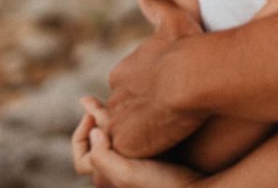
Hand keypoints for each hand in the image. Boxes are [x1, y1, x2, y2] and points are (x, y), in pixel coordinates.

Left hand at [73, 97, 201, 187]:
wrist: (197, 187)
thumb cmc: (159, 183)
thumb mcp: (124, 173)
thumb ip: (101, 155)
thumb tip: (93, 132)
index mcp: (107, 179)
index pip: (81, 159)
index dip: (80, 135)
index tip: (91, 117)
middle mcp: (120, 174)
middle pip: (99, 145)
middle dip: (95, 119)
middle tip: (93, 98)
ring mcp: (138, 166)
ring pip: (118, 138)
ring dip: (112, 117)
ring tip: (112, 98)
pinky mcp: (156, 158)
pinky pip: (136, 137)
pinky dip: (131, 122)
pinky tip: (139, 108)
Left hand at [106, 0, 205, 158]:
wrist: (191, 77)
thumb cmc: (186, 48)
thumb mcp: (172, 20)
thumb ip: (157, 5)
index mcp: (124, 73)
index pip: (128, 88)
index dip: (145, 92)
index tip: (163, 93)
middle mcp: (117, 97)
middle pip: (124, 112)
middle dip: (140, 115)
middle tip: (162, 117)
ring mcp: (120, 122)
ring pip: (125, 133)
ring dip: (140, 133)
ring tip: (162, 132)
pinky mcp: (126, 144)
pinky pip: (129, 152)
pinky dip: (142, 149)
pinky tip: (162, 144)